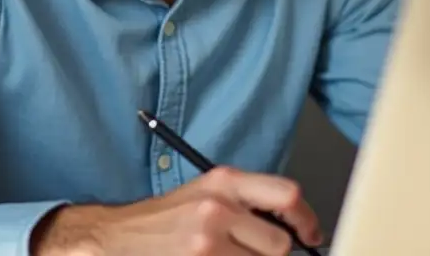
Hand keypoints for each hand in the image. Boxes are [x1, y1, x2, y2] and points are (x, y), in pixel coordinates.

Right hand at [30, 166, 323, 255]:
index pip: (287, 196)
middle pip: (280, 243)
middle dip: (272, 254)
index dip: (308, 220)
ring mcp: (207, 241)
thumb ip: (248, 202)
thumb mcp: (206, 194)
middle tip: (254, 252)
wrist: (117, 239)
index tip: (312, 235)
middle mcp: (217, 208)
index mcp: (224, 181)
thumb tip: (295, 225)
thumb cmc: (163, 220)